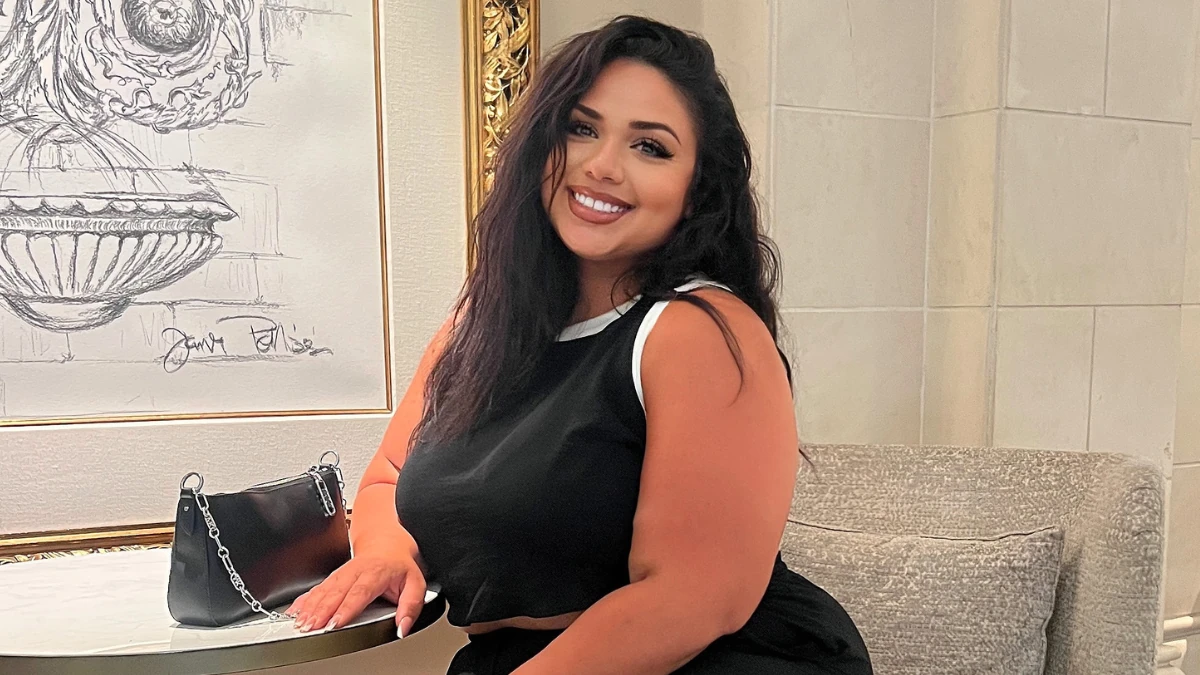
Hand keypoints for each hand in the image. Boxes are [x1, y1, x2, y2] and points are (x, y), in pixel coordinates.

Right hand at [285, 550, 426, 636]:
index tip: (336, 623)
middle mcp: (356, 571)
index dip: (346, 608)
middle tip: (311, 627)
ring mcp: (342, 573)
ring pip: (323, 590)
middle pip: (336, 592)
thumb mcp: (416, 584)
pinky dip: (304, 600)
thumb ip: (411, 606)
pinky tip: (294, 611)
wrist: (387, 543)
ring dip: (310, 607)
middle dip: (322, 611)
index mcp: (376, 572)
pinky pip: (317, 588)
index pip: (360, 592)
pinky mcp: (334, 576)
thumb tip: (402, 627)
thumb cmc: (400, 565)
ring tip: (300, 622)